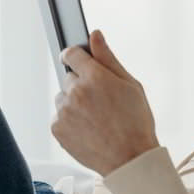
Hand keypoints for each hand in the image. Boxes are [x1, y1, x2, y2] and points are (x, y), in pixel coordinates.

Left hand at [51, 30, 159, 175]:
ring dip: (75, 102)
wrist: (130, 158)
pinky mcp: (57, 129)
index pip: (72, 53)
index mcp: (95, 77)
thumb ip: (109, 58)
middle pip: (69, 77)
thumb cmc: (136, 121)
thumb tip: (95, 35)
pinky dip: (70, 120)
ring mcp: (64, 111)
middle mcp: (76, 92)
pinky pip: (59, 117)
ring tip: (97, 116)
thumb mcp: (130, 85)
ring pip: (63, 98)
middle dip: (83, 83)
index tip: (80, 60)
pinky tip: (90, 127)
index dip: (77, 55)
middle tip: (102, 99)